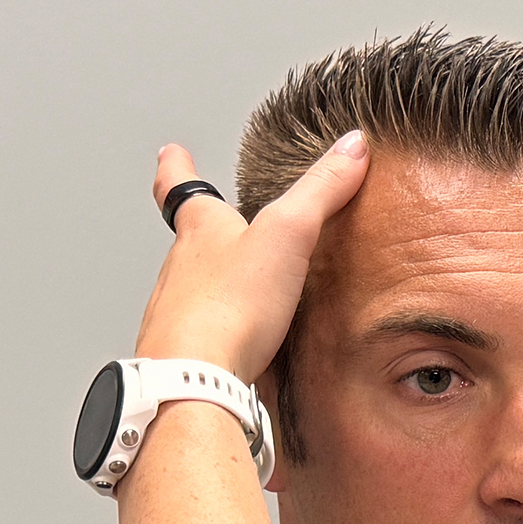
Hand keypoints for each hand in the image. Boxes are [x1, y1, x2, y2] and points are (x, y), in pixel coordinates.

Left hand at [136, 136, 369, 378]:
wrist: (194, 378)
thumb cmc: (231, 305)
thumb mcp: (287, 234)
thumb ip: (321, 191)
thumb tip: (352, 145)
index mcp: (201, 231)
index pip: (178, 185)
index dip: (176, 166)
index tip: (170, 153)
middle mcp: (180, 268)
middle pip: (187, 241)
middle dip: (201, 232)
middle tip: (213, 224)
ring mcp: (178, 312)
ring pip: (191, 288)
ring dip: (209, 283)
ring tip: (234, 287)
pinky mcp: (187, 353)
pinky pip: (203, 334)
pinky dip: (218, 330)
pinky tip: (238, 343)